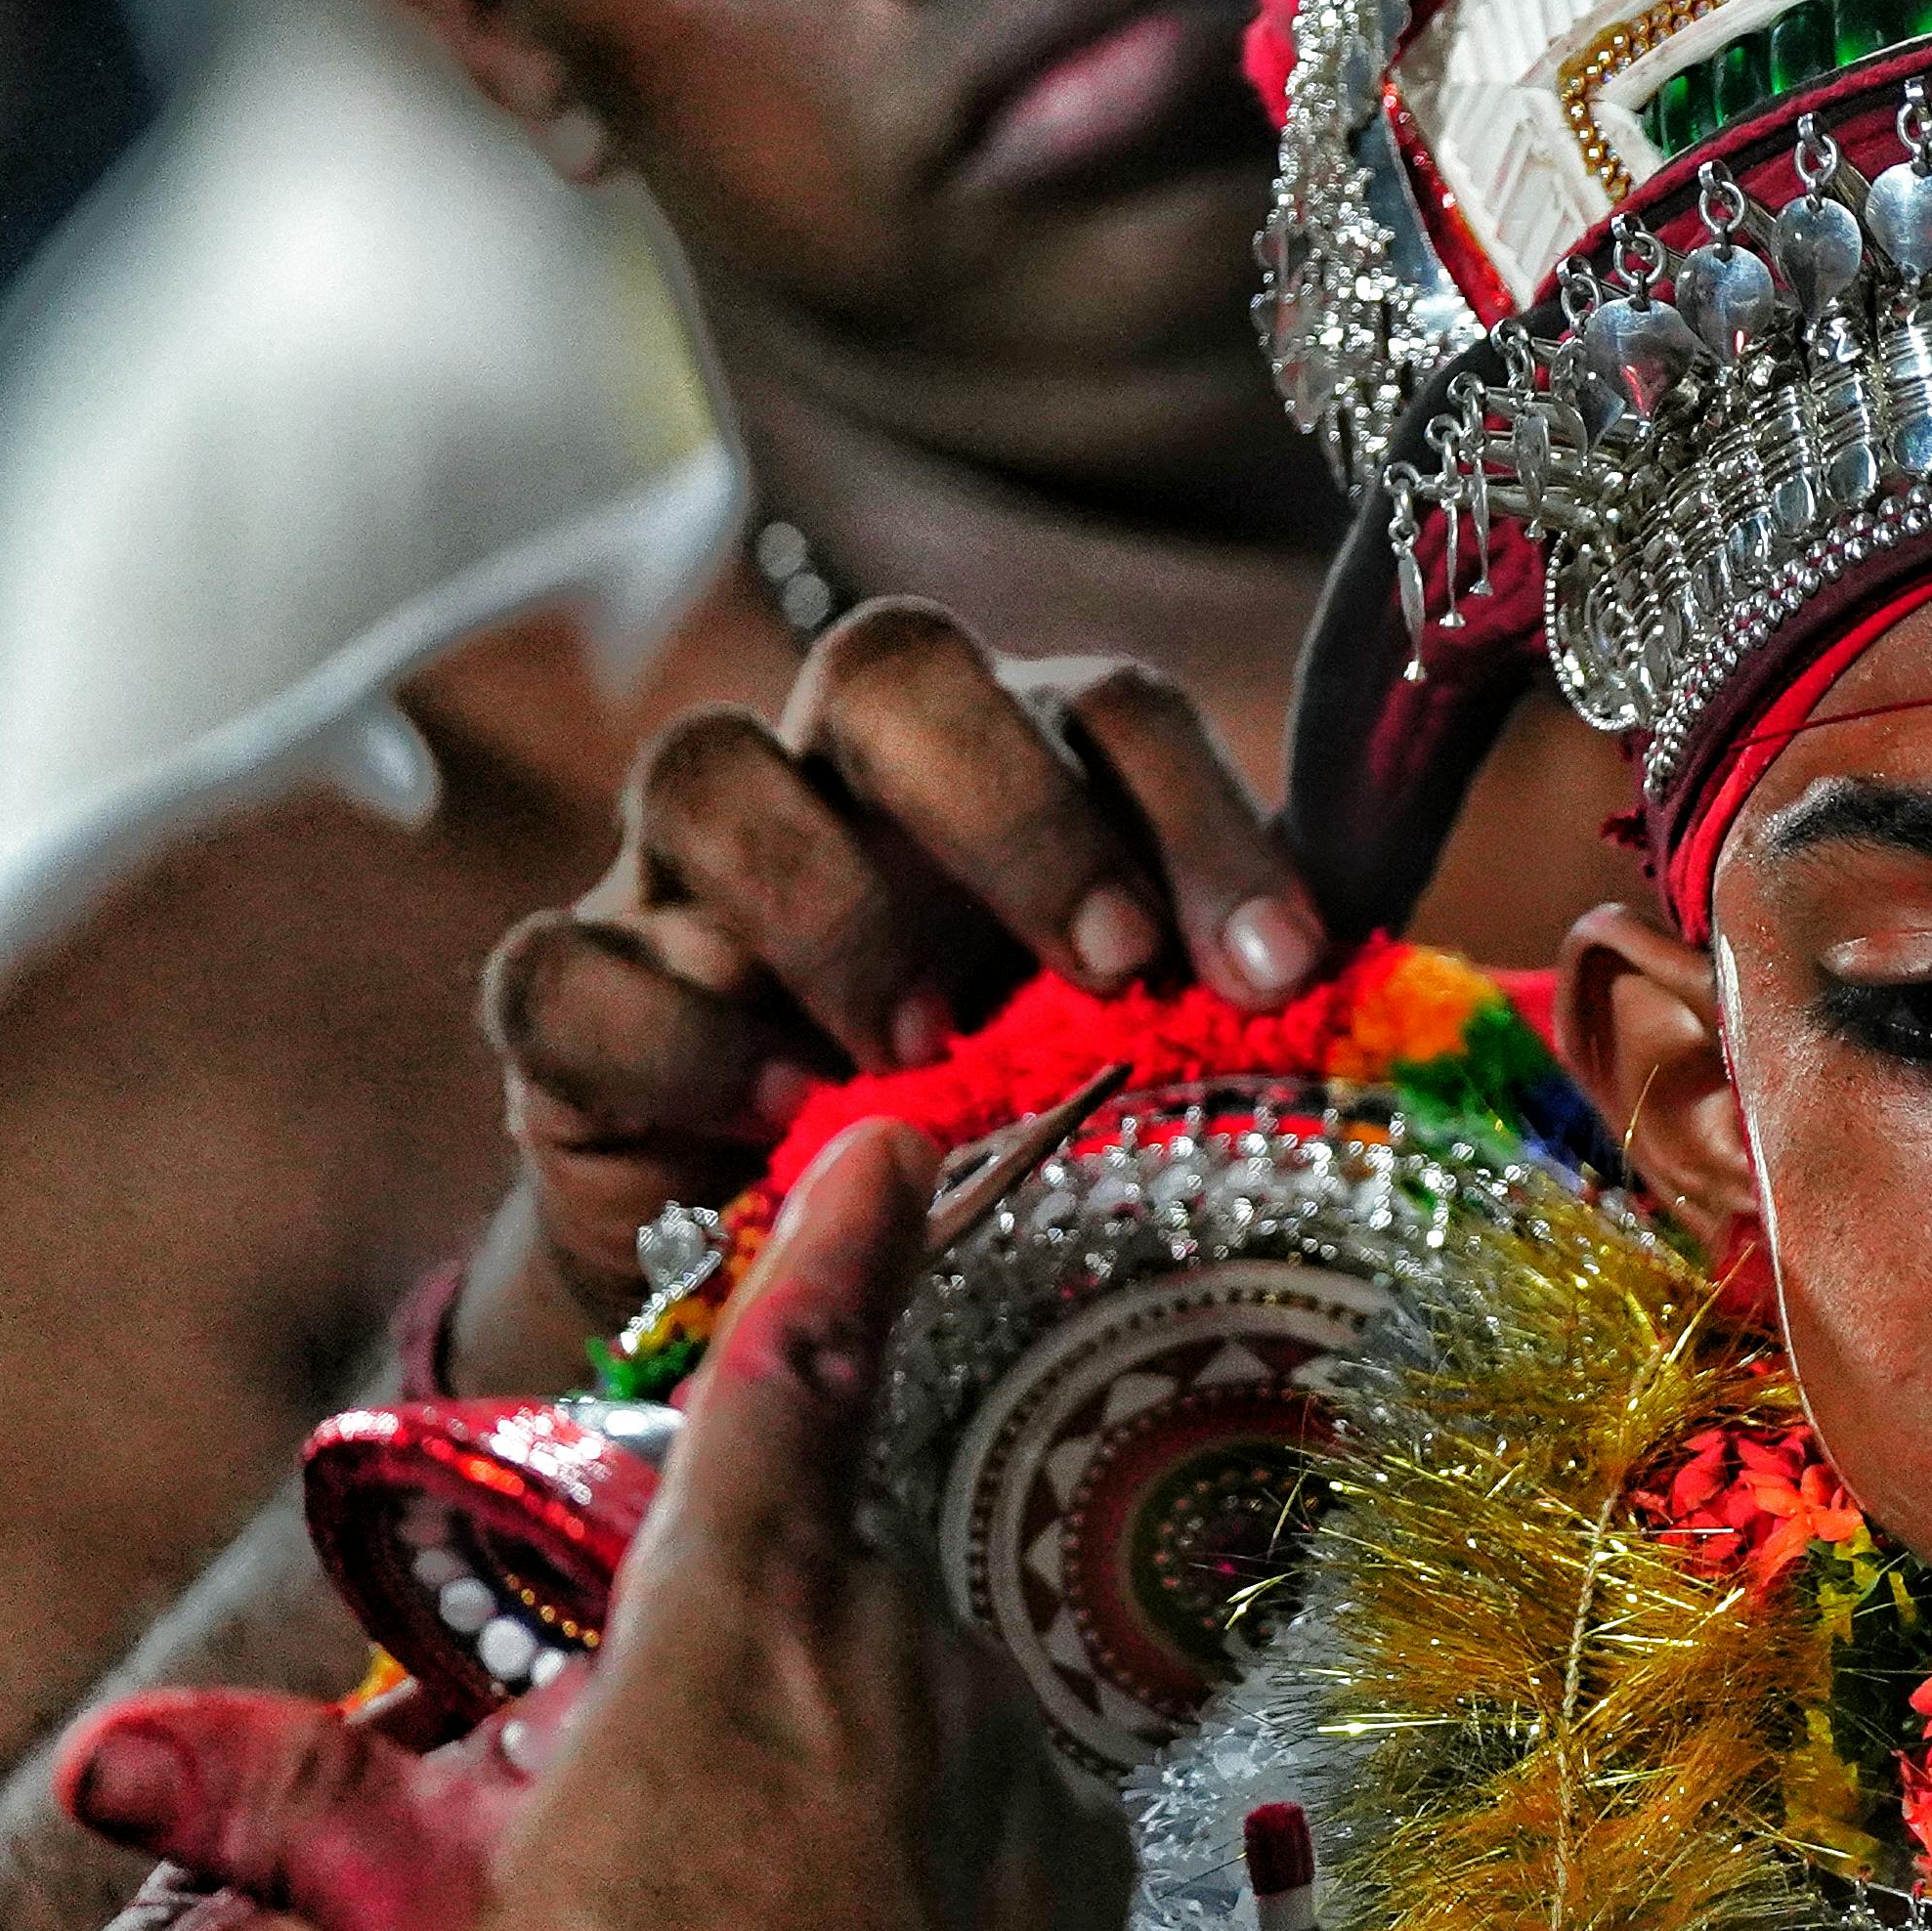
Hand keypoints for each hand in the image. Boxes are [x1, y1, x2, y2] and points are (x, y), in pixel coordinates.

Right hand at [39, 1126, 1132, 1930]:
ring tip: (757, 1908)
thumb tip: (119, 1750)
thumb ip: (300, 1805)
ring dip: (834, 1738)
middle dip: (749, 1626)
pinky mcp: (1080, 1831)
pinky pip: (988, 1779)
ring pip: (906, 1670)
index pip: (796, 1363)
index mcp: (738, 1612)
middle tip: (682, 1793)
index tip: (890, 1135)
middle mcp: (897, 1633)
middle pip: (824, 1552)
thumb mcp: (438, 1929)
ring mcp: (1007, 1729)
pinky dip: (922, 1828)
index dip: (842, 1232)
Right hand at [473, 604, 1330, 1377]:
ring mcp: (679, 882)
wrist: (767, 1270)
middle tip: (1099, 969)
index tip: (1277, 971)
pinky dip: (672, 1041)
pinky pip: (561, 968)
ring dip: (828, 907)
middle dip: (1008, 800)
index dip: (1198, 814)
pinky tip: (775, 1124)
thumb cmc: (982, 1128)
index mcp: (998, 771)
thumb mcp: (1115, 1060)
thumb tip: (1370, 999)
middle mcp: (833, 781)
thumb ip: (1217, 1002)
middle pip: (887, 660)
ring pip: (703, 769)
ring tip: (917, 1064)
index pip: (1102, 706)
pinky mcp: (566, 1003)